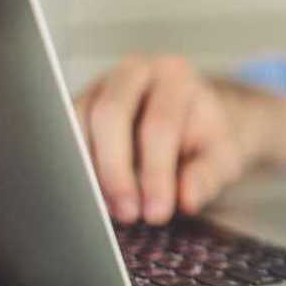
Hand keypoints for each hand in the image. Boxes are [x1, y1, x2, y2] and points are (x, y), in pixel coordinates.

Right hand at [73, 55, 285, 224]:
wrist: (192, 120)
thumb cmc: (205, 136)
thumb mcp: (221, 155)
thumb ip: (207, 175)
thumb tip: (186, 198)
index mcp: (175, 75)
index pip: (159, 124)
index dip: (156, 173)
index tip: (157, 211)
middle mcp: (133, 72)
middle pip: (110, 115)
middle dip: (116, 172)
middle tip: (129, 213)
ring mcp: (100, 86)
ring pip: (78, 124)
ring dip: (90, 174)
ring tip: (113, 210)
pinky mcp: (78, 106)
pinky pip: (63, 136)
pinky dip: (76, 170)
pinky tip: (95, 197)